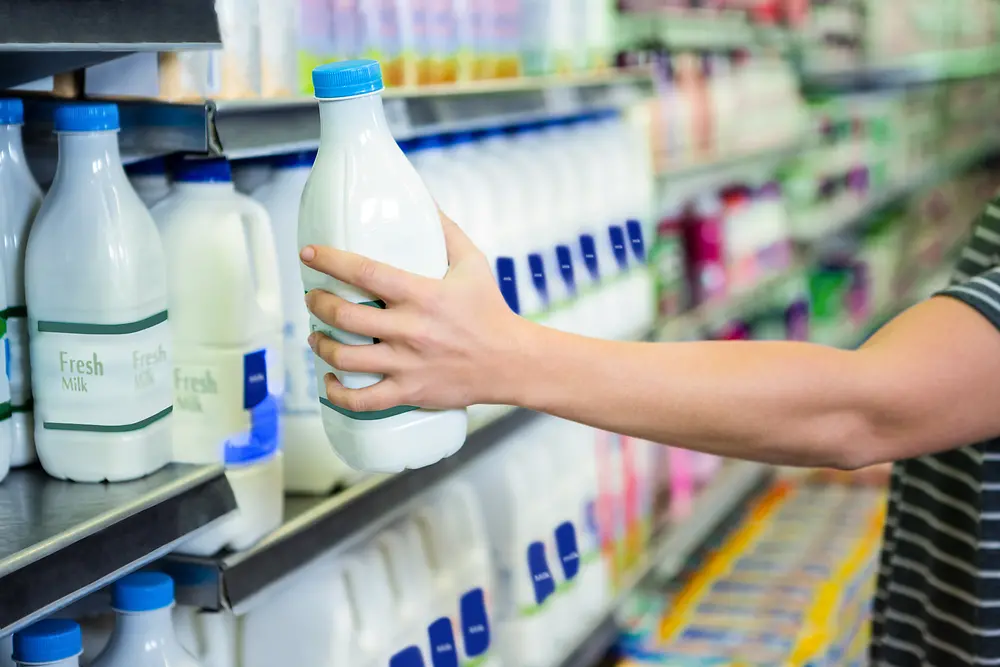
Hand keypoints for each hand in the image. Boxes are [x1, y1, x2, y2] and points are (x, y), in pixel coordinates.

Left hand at [301, 213, 529, 412]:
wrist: (511, 361)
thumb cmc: (490, 310)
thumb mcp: (473, 263)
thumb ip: (446, 231)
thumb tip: (425, 200)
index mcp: (423, 295)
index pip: (365, 272)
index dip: (330, 261)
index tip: (309, 254)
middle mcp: (411, 330)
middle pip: (345, 316)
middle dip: (318, 304)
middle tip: (313, 298)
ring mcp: (408, 364)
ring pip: (346, 358)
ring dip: (321, 345)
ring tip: (316, 337)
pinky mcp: (410, 392)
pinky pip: (363, 400)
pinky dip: (338, 392)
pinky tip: (330, 380)